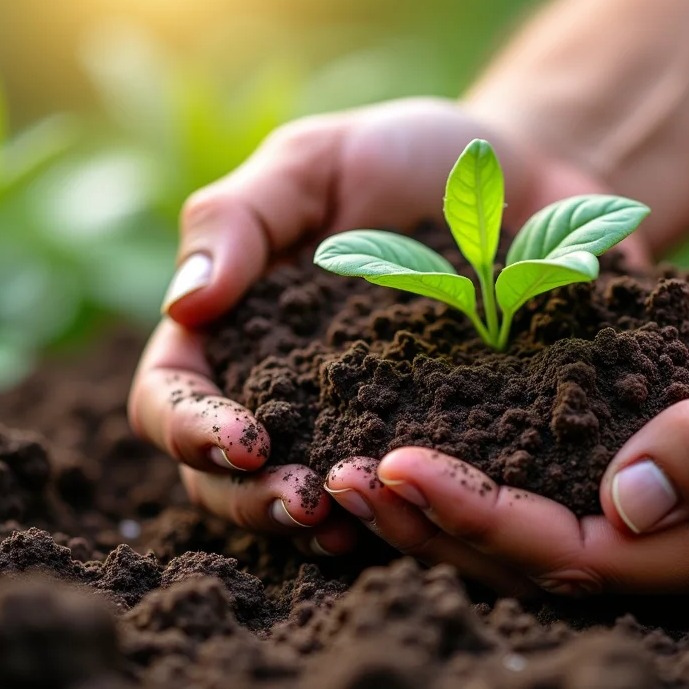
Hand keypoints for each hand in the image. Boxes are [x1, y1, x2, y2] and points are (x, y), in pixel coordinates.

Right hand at [127, 97, 611, 551]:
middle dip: (250, 500)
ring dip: (312, 530)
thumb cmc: (403, 157)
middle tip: (304, 501)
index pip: (170, 397)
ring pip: (300, 505)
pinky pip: (396, 504)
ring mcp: (350, 429)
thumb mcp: (314, 160)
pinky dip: (395, 523)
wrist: (518, 180)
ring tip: (349, 528)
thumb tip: (184, 306)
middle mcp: (280, 395)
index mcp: (231, 330)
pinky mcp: (424, 448)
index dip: (189, 428)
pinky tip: (418, 525)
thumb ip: (238, 220)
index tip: (243, 439)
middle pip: (222, 477)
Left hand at [324, 223, 688, 593]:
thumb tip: (631, 500)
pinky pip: (557, 510)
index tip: (398, 466)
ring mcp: (681, 529)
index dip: (488, 518)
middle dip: (440, 530)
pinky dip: (481, 491)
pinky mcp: (658, 491)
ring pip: (542, 551)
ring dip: (444, 522)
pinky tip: (417, 464)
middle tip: (340, 480)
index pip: (591, 556)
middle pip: (549, 568)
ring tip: (349, 481)